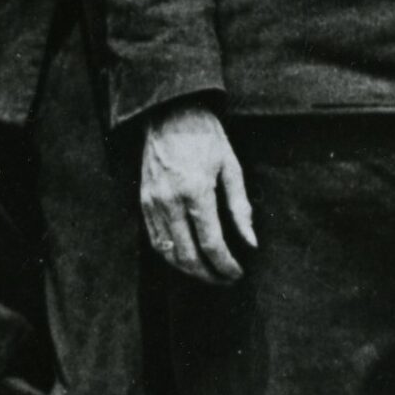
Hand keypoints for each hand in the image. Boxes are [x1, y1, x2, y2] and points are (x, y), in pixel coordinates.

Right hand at [141, 102, 256, 282]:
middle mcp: (170, 201)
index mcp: (196, 191)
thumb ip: (240, 208)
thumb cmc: (206, 137)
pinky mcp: (144, 202)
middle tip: (225, 280)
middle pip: (187, 255)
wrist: (171, 113)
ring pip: (168, 253)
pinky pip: (155, 240)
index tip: (237, 273)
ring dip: (188, 270)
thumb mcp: (231, 167)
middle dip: (208, 274)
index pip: (211, 243)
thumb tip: (250, 242)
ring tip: (208, 274)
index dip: (225, 265)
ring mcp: (153, 203)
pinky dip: (171, 256)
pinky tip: (186, 258)